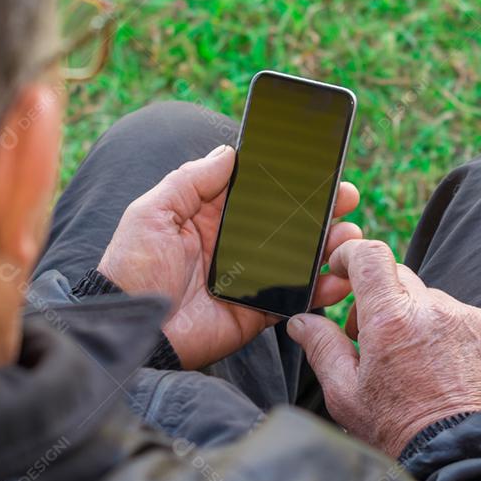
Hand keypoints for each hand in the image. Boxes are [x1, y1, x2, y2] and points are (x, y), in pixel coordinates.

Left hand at [98, 144, 360, 369]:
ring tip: (348, 236)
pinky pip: (295, 299)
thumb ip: (190, 180)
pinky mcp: (256, 312)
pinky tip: (339, 277)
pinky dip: (321, 290)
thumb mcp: (152, 212)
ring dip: (328, 246)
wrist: (131, 329)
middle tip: (346, 197)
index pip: (258, 192)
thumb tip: (229, 152)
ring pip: (299, 258)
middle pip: (287, 222)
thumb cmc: (132, 267)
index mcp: (210, 216)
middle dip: (321, 209)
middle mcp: (234, 244)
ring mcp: (248, 279)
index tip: (319, 167)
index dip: (288, 180)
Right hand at [286, 239, 480, 457]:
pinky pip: (460, 316)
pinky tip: (442, 370)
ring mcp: (466, 317)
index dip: (351, 254)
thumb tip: (302, 321)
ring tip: (412, 364)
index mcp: (390, 319)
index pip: (370, 256)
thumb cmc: (401, 431)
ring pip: (429, 300)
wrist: (464, 456)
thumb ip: (322, 348)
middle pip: (398, 278)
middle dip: (379, 299)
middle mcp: (432, 308)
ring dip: (415, 319)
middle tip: (369, 338)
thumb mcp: (346, 395)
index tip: (342, 268)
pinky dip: (446, 333)